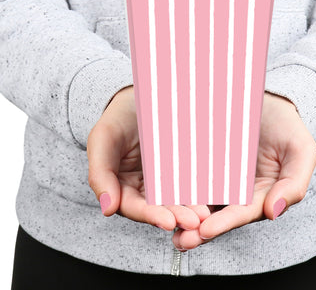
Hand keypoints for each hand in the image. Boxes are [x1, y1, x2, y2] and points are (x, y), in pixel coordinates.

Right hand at [87, 85, 209, 230]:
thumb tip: (107, 209)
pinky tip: (210, 195)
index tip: (168, 221)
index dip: (150, 215)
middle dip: (176, 216)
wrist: (138, 98)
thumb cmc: (117, 118)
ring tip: (205, 213)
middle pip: (158, 208)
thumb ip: (100, 174)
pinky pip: (188, 181)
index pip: (134, 207)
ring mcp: (162, 179)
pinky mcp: (178, 169)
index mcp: (120, 188)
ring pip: (175, 198)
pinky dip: (198, 190)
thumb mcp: (103, 139)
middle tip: (194, 220)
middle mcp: (142, 189)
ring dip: (190, 208)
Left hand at [172, 91, 315, 250]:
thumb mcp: (301, 151)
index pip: (242, 213)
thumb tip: (274, 212)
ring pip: (200, 198)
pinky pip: (191, 174)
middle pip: (217, 213)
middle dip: (198, 228)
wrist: (268, 100)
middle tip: (180, 238)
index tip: (205, 230)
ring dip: (184, 213)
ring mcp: (220, 175)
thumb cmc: (287, 126)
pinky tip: (163, 194)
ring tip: (166, 224)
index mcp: (261, 193)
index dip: (225, 223)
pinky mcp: (204, 159)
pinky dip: (177, 185)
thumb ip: (294, 184)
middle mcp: (238, 189)